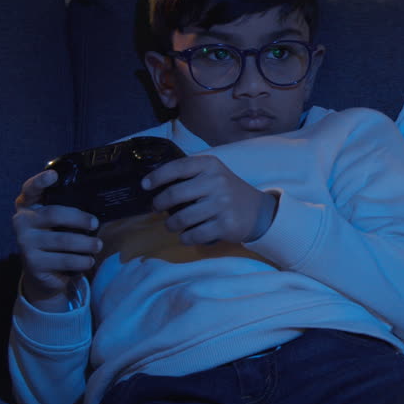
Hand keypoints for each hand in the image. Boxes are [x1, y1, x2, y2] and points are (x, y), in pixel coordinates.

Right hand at [12, 169, 100, 310]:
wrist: (41, 269)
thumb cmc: (55, 235)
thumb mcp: (57, 219)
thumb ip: (67, 207)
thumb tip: (99, 201)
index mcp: (28, 205)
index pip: (31, 189)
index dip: (41, 181)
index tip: (53, 175)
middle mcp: (22, 221)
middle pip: (54, 214)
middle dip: (79, 218)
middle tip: (96, 224)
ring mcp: (25, 243)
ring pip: (63, 240)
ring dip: (86, 243)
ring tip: (98, 245)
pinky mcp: (34, 263)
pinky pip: (64, 260)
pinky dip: (81, 260)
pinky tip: (89, 260)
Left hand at [143, 155, 276, 245]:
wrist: (259, 212)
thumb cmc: (227, 192)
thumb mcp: (213, 174)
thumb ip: (189, 175)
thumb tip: (153, 184)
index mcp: (211, 165)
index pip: (178, 167)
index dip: (157, 176)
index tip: (144, 185)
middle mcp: (217, 182)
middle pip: (174, 195)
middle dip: (159, 204)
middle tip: (157, 209)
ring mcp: (222, 204)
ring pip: (181, 218)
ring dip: (172, 224)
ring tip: (173, 224)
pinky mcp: (225, 225)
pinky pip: (193, 235)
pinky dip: (185, 238)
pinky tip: (188, 235)